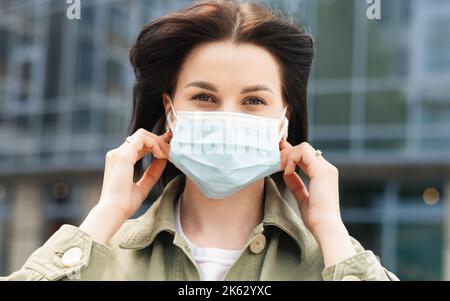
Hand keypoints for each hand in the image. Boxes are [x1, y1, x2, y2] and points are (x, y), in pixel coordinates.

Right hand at [98, 128, 171, 218]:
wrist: (114, 210)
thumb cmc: (124, 203)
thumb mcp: (143, 186)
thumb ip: (152, 173)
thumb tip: (163, 160)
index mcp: (120, 160)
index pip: (139, 144)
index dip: (155, 142)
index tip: (168, 146)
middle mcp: (117, 154)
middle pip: (141, 135)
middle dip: (159, 140)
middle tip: (171, 149)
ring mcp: (118, 153)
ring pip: (142, 134)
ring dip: (158, 142)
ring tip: (166, 154)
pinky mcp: (123, 156)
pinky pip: (142, 140)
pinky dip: (154, 144)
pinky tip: (160, 155)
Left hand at [280, 140, 355, 267]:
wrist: (325, 226)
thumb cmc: (316, 218)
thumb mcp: (302, 197)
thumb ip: (296, 184)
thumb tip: (287, 174)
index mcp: (324, 174)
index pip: (307, 156)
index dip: (291, 154)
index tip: (278, 156)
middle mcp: (327, 168)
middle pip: (304, 149)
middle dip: (287, 152)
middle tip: (275, 161)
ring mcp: (325, 168)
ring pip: (303, 148)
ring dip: (287, 155)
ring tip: (280, 167)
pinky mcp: (321, 171)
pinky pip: (303, 153)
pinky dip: (291, 159)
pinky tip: (287, 172)